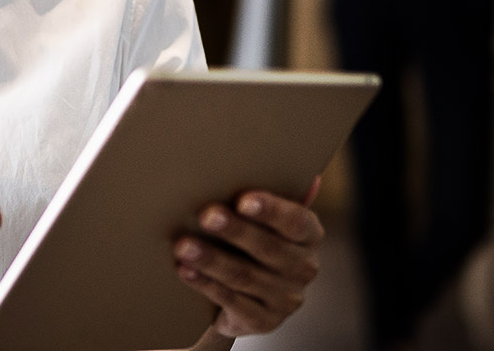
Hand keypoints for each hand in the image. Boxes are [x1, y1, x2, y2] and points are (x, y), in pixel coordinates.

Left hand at [172, 179, 325, 337]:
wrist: (245, 294)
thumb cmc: (251, 241)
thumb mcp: (265, 219)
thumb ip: (275, 193)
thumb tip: (304, 173)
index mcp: (309, 236)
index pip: (296, 222)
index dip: (271, 210)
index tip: (243, 199)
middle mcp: (304, 268)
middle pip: (268, 248)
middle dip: (234, 231)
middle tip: (205, 215)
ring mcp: (286, 298)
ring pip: (245, 276)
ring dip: (212, 259)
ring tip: (183, 246)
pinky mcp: (264, 321)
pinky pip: (233, 302)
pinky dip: (206, 284)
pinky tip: (185, 271)